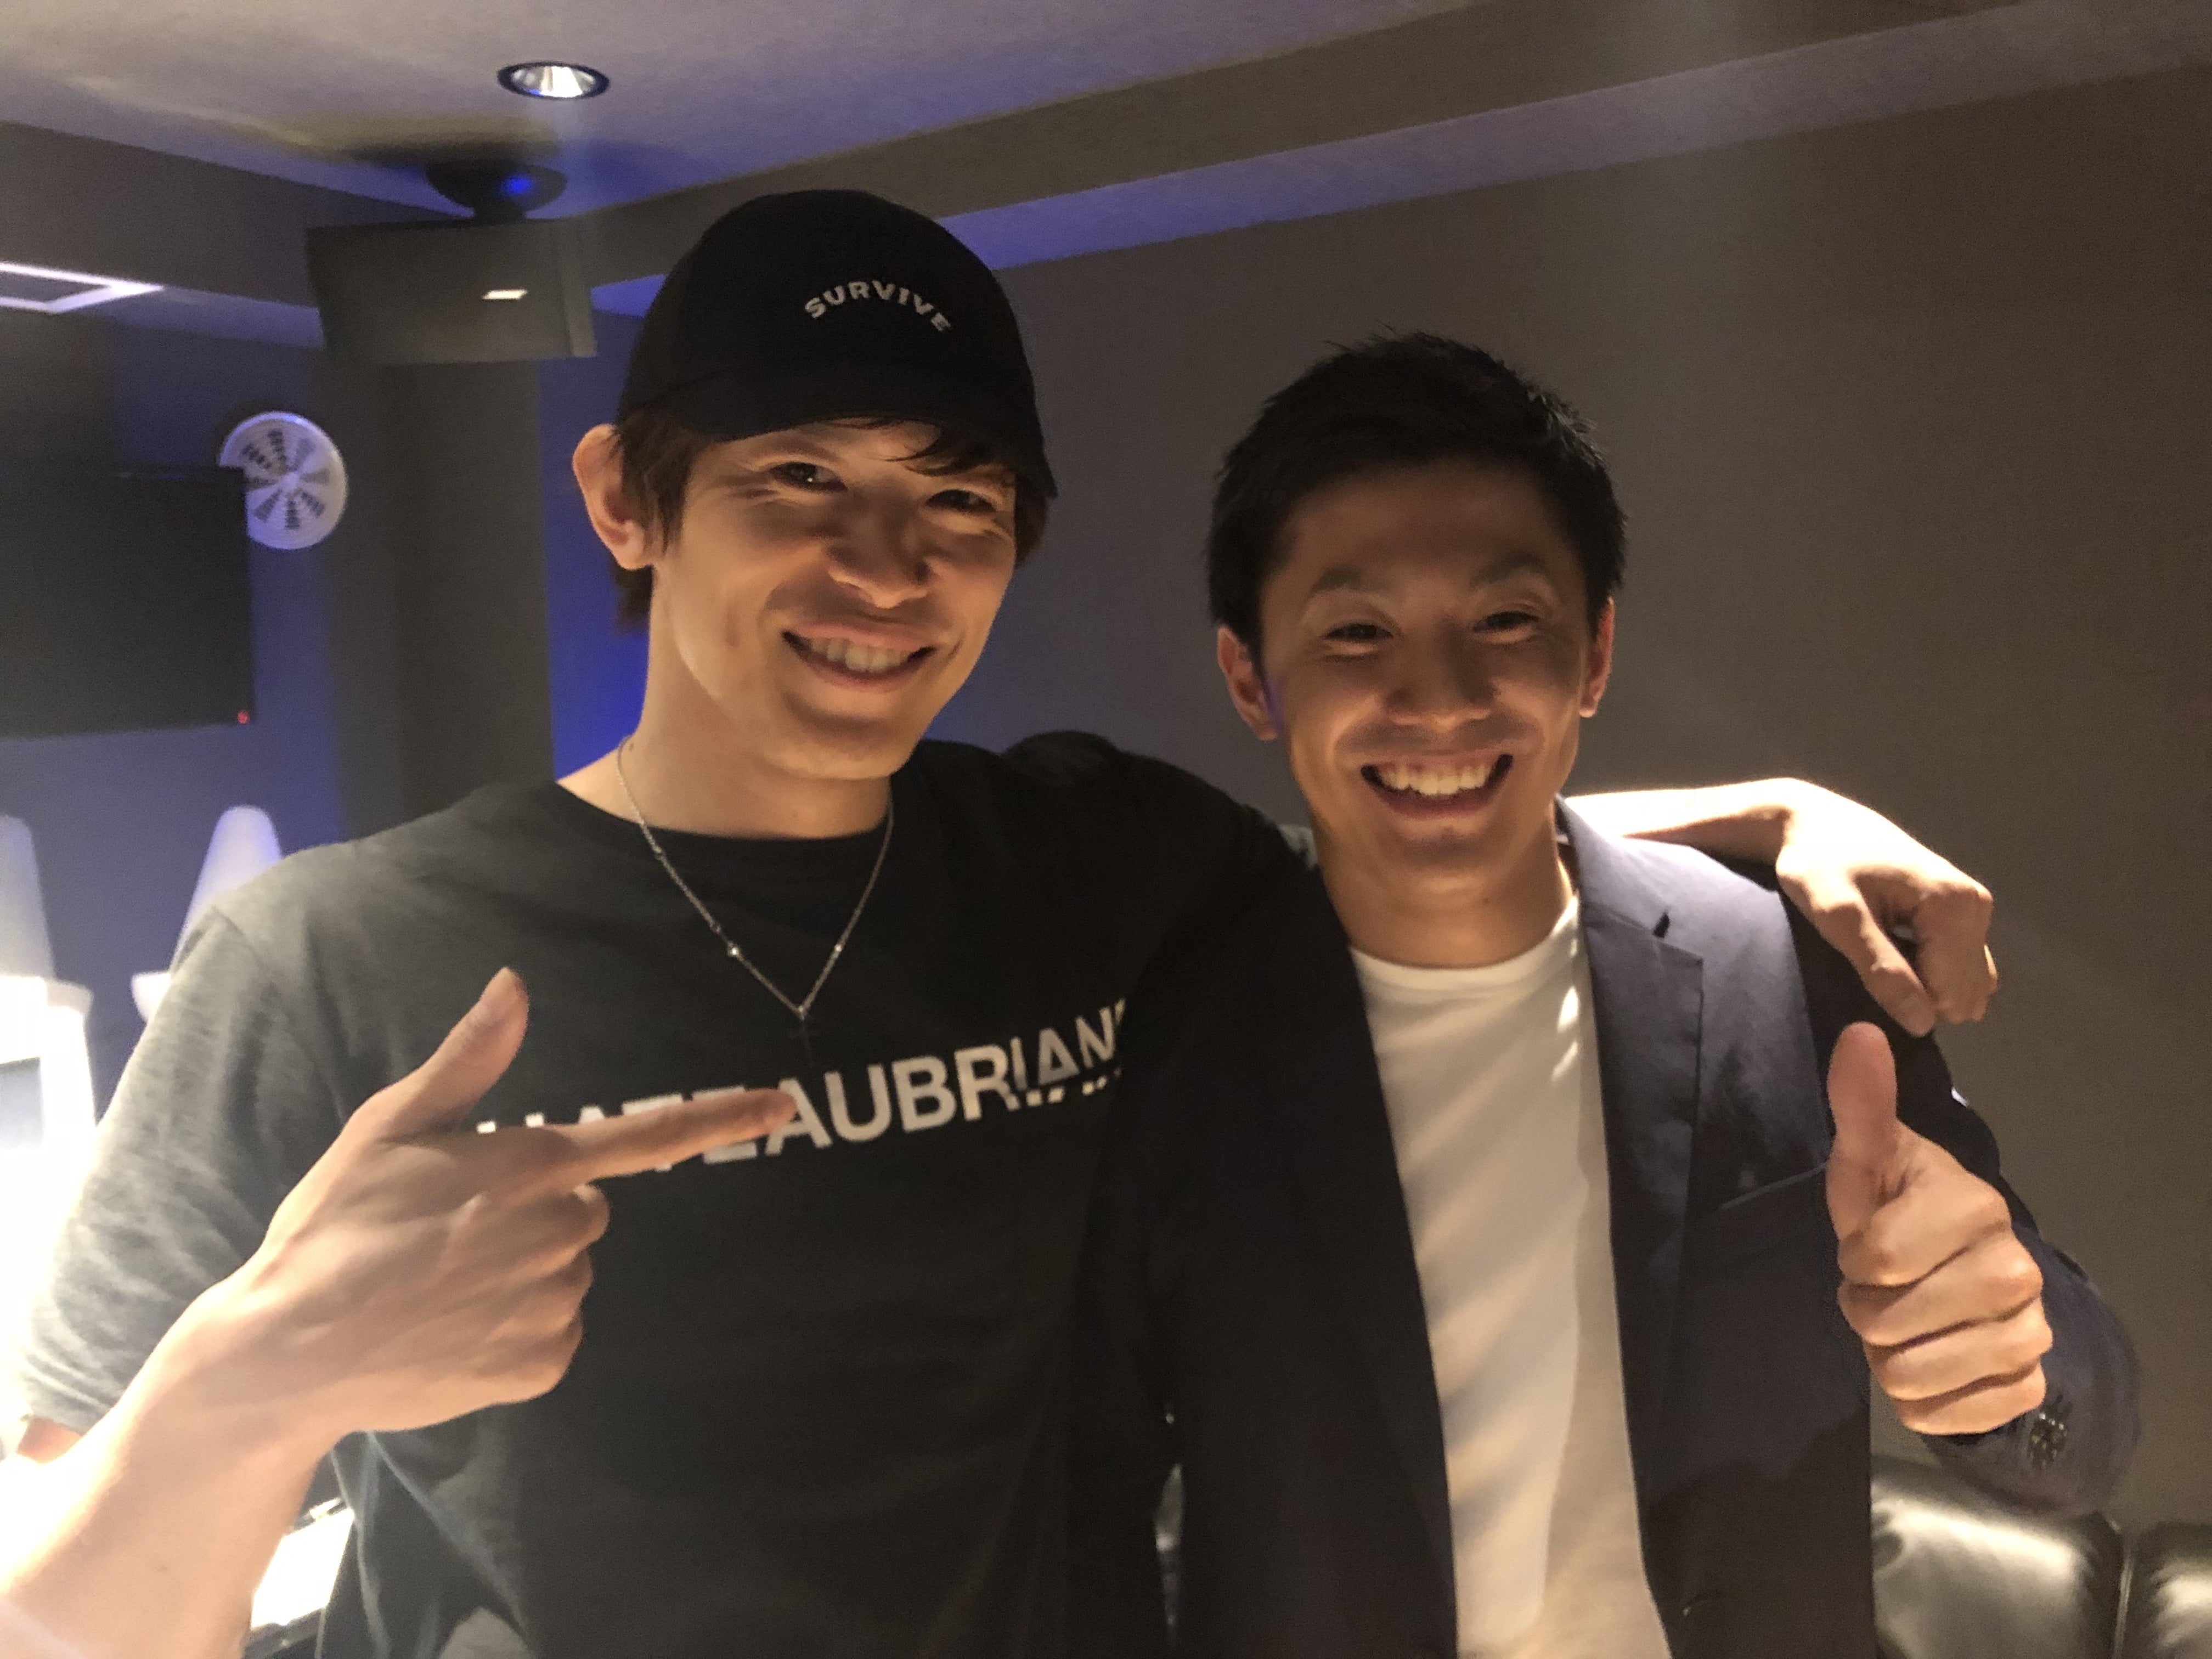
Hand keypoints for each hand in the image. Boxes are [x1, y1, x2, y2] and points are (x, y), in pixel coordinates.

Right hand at [174, 969, 792, 1445]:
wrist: (290, 1351)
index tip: (783, 1105)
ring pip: (568, 1270)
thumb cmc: (335, 1226)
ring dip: (524, 1269)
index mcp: (533, 1166)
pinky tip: (453, 1325)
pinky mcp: (541, 1364)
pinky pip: (553, 1332)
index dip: (721, 1117)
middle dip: (539, 1208)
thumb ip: (471, 1058)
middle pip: (587, 1205)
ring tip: (442, 1277)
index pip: (651, 1136)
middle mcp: (560, 1234)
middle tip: (456, 1224)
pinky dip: (515, 1329)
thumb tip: (515, 983)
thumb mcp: (392, 1126)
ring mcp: (553, 1304)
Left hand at [1773, 786, 1996, 1034]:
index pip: (1950, 995)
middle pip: (1962, 994)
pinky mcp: (1965, 914)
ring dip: (1923, 985)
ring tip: (1879, 953)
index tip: (1865, 972)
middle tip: (1869, 961)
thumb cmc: (1817, 865)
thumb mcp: (1836, 916)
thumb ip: (1880, 967)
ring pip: (1964, 986)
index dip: (1905, 1000)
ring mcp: (1976, 910)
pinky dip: (1929, 973)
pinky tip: (1895, 951)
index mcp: (1956, 905)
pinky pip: (1960, 970)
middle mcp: (1978, 906)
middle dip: (1917, 994)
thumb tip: (1923, 1024)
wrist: (1815, 824)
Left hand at [1825, 1024, 2048, 1435]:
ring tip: (1903, 1321)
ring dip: (1887, 1355)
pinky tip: (1930, 1361)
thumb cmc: (1899, 1211)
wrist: (1951, 1275)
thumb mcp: (1869, 1161)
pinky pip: (1946, 1416)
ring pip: (1911, 1376)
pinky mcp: (2027, 1386)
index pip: (1874, 1258)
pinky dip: (1921, 1400)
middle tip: (1882, 1288)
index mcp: (1975, 1208)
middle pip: (1888, 1323)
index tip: (1867, 1245)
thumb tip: (1859, 1033)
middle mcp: (2016, 1271)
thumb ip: (1861, 1105)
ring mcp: (2028, 1332)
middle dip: (1866, 1309)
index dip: (1854, 1258)